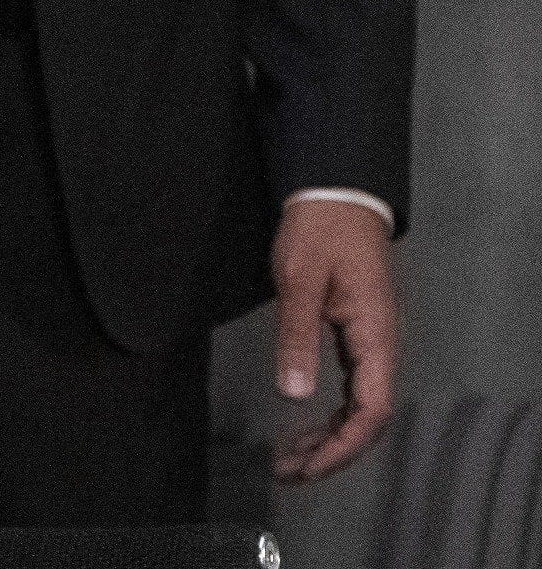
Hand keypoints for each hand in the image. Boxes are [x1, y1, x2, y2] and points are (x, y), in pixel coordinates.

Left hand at [271, 195, 396, 481]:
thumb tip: (293, 393)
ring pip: (360, 407)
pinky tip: (304, 422)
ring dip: (329, 436)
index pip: (372, 411)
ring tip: (290, 458)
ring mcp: (370, 344)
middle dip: (332, 451)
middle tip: (288, 471)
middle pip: (368, 419)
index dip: (343, 446)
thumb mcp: (299, 281)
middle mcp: (381, 349)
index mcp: (375, 339)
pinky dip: (329, 413)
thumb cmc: (317, 234)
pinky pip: (351, 389)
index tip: (307, 466)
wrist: (335, 197)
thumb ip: (297, 335)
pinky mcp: (356, 337)